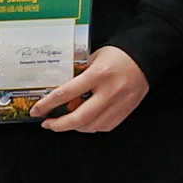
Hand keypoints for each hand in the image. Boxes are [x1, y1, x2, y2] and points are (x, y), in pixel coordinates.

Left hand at [32, 46, 149, 132]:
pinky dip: (92, 127)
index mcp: (98, 74)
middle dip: (59, 125)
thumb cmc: (119, 54)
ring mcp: (119, 103)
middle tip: (48, 124)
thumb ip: (79, 74)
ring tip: (66, 123)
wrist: (146, 57)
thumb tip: (61, 90)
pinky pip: (105, 126)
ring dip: (75, 128)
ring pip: (91, 126)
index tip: (36, 111)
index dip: (47, 105)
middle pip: (79, 118)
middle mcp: (109, 91)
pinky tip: (85, 122)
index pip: (66, 94)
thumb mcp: (94, 58)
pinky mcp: (127, 110)